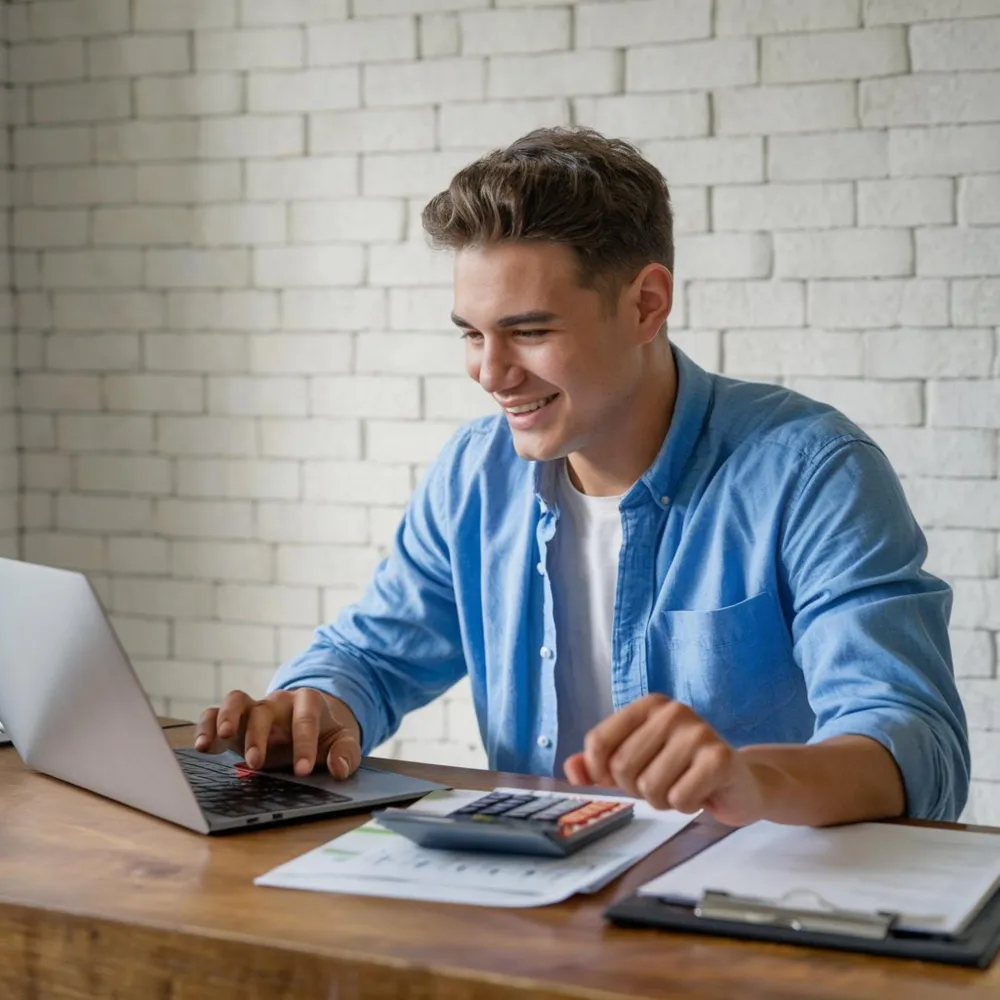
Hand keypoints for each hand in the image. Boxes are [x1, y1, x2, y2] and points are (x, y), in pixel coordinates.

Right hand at [194, 688, 361, 779]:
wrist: (312, 721)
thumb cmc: (326, 733)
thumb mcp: (344, 740)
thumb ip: (346, 753)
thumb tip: (339, 769)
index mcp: (308, 702)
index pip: (305, 719)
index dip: (303, 744)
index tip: (302, 770)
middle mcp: (278, 702)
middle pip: (265, 710)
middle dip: (259, 736)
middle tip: (256, 764)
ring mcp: (254, 709)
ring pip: (236, 701)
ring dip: (227, 718)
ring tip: (222, 740)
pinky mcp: (234, 720)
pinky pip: (214, 713)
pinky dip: (206, 726)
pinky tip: (202, 746)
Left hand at [563, 694, 765, 825]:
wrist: (739, 783)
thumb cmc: (681, 770)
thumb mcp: (635, 763)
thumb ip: (598, 764)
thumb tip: (572, 769)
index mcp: (648, 705)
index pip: (598, 742)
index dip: (599, 772)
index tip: (615, 779)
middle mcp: (672, 711)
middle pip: (621, 767)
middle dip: (636, 788)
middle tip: (661, 783)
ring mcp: (698, 731)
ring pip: (650, 786)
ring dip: (662, 800)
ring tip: (681, 786)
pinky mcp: (720, 758)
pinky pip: (679, 799)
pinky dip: (685, 806)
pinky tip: (700, 792)